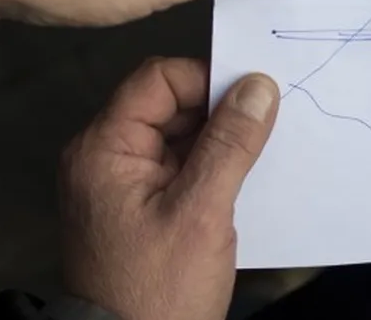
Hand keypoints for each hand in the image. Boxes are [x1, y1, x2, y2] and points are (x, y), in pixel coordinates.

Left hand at [59, 58, 278, 319]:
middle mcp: (106, 158)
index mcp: (104, 149)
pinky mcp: (143, 206)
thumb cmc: (157, 289)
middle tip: (266, 128)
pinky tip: (244, 181)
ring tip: (259, 157)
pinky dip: (214, 166)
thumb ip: (229, 143)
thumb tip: (259, 86)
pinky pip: (182, 166)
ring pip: (181, 135)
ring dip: (222, 141)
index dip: (208, 80)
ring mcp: (123, 184)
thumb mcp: (201, 211)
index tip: (253, 100)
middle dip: (221, 111)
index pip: (159, 79)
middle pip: (171, 104)